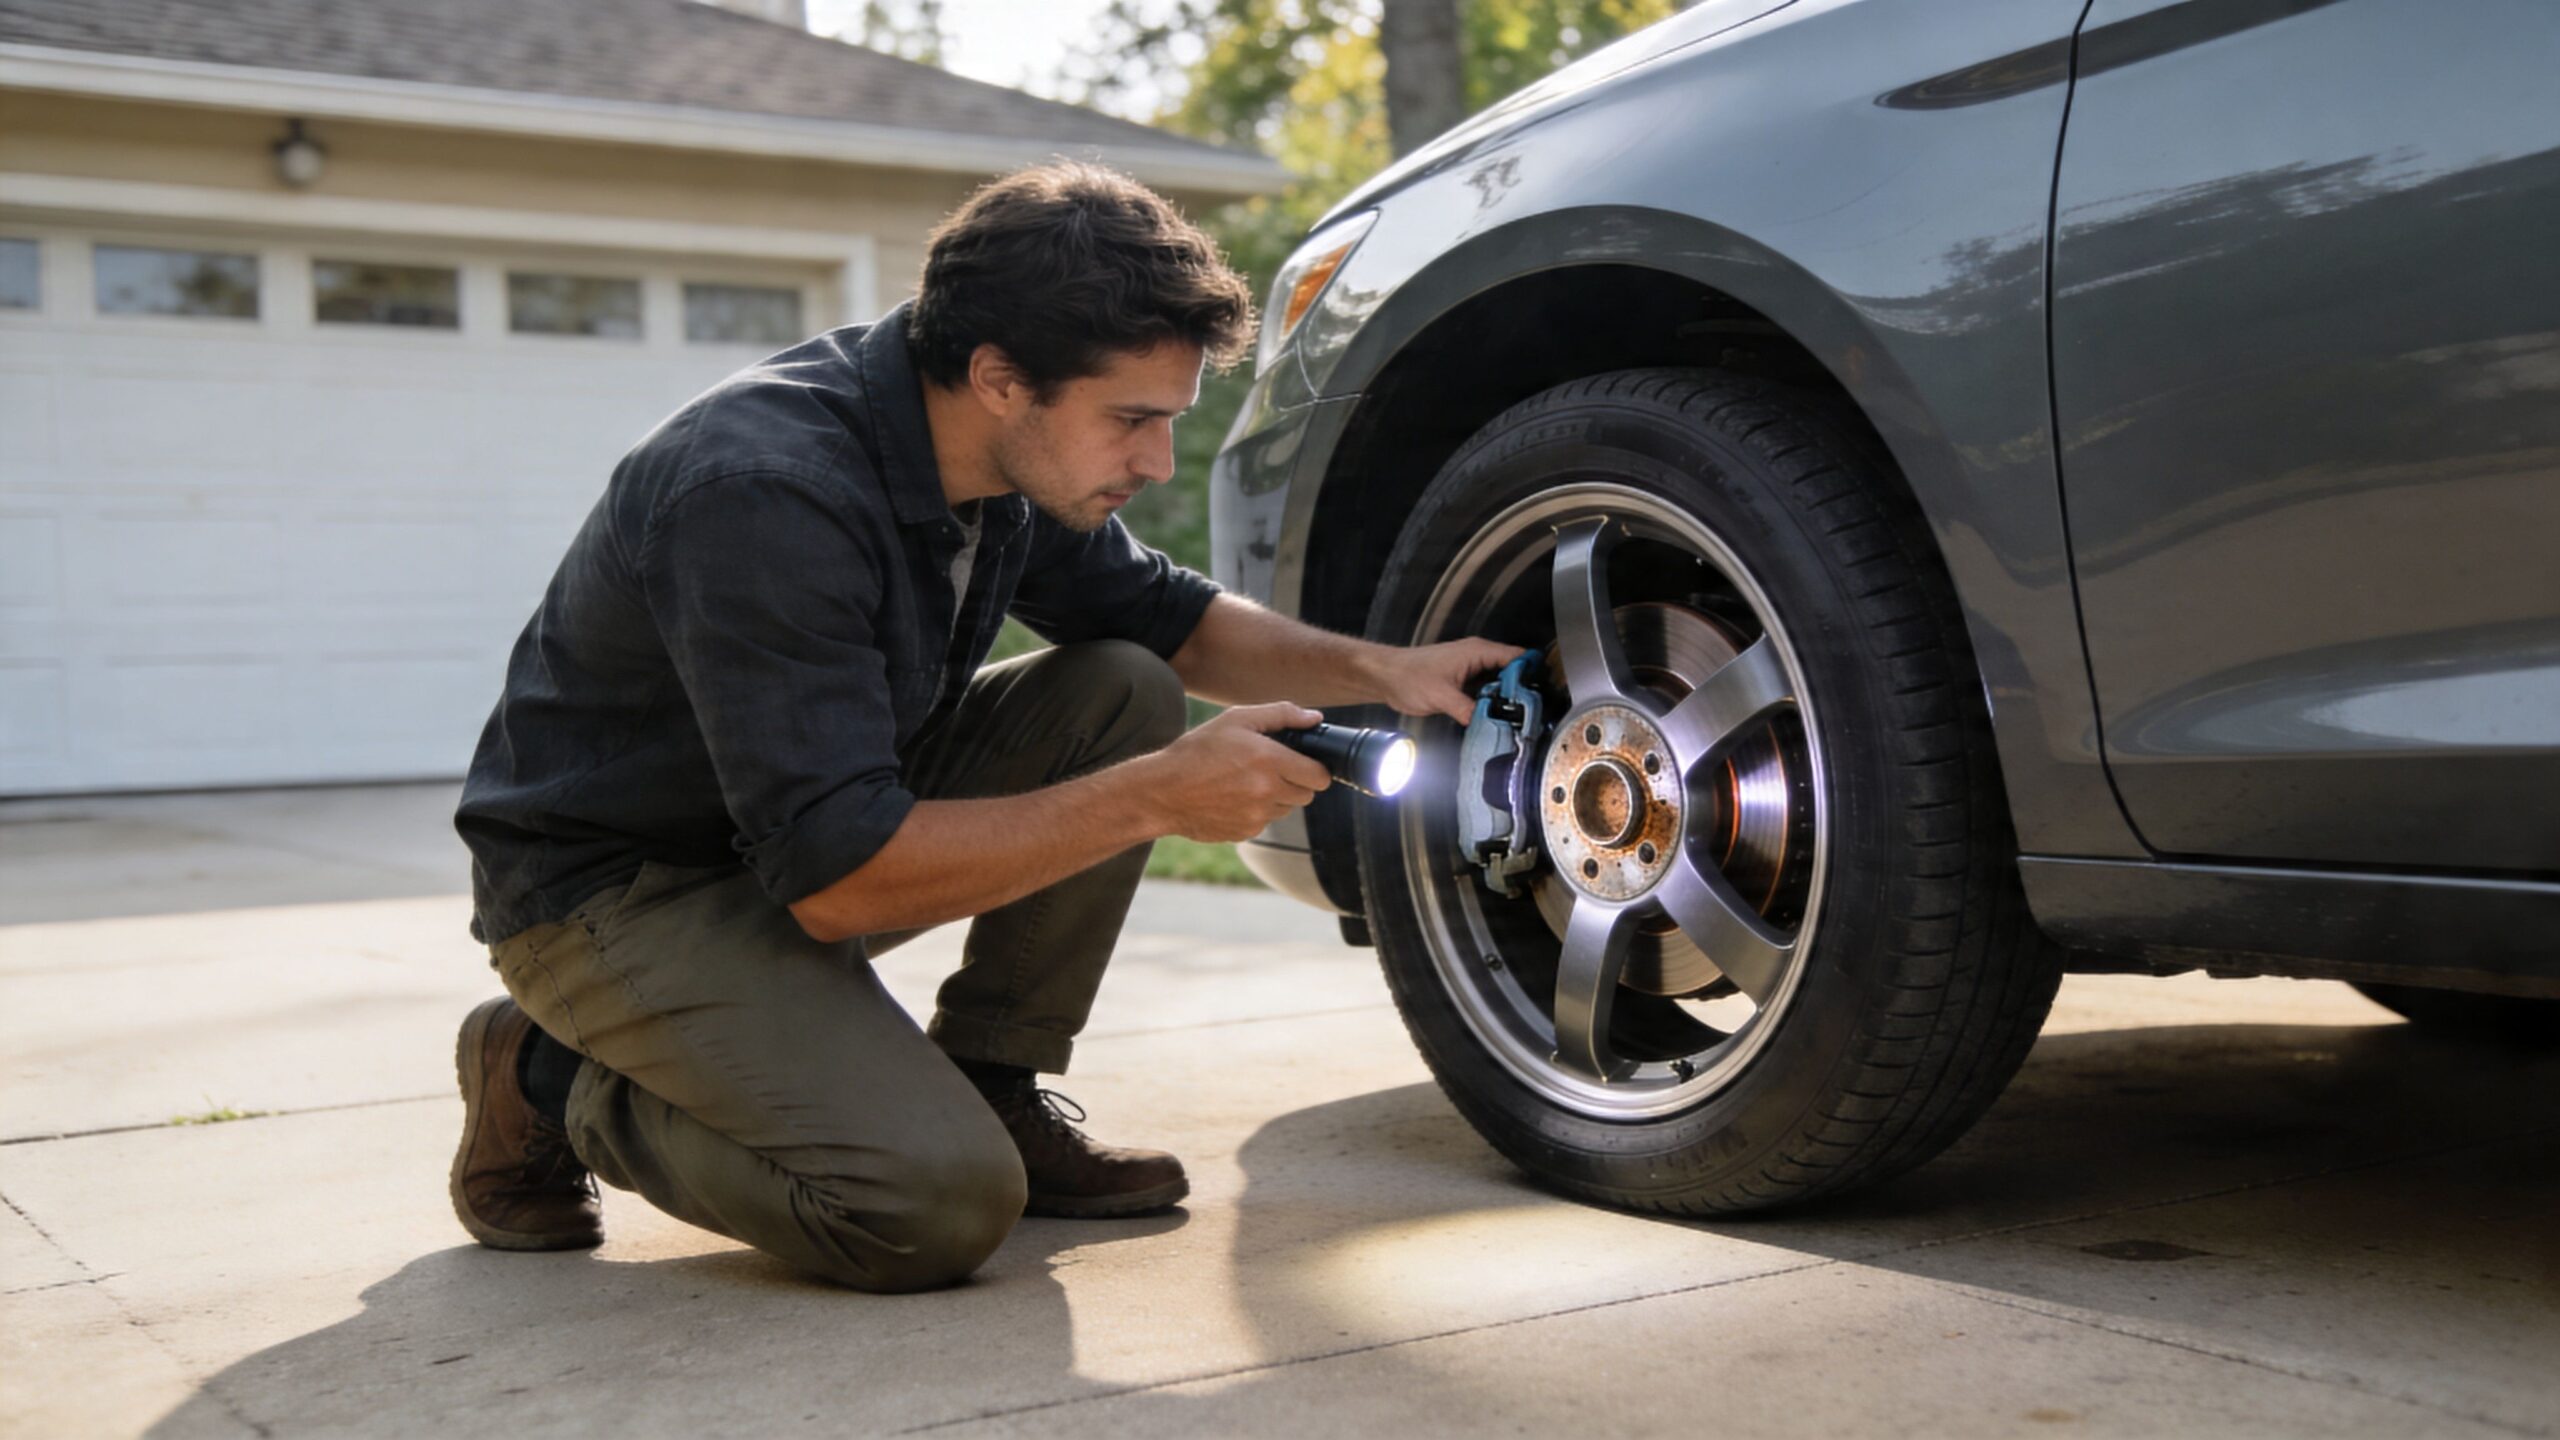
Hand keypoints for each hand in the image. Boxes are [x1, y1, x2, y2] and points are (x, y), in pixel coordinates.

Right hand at [1139, 703, 1335, 842]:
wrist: (1162, 792)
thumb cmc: (1197, 751)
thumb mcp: (1236, 719)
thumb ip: (1280, 714)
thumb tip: (1315, 718)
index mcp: (1270, 760)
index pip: (1320, 776)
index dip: (1316, 768)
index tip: (1304, 763)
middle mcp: (1267, 791)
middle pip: (1307, 795)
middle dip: (1296, 782)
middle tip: (1272, 769)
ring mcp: (1257, 816)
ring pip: (1287, 809)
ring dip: (1277, 797)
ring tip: (1247, 782)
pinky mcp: (1246, 832)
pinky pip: (1265, 821)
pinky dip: (1257, 811)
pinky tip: (1233, 798)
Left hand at [1367, 637, 1525, 725]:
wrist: (1386, 677)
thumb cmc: (1408, 677)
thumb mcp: (1441, 696)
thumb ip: (1468, 709)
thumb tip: (1489, 723)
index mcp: (1477, 652)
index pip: (1517, 658)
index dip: (1532, 673)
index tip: (1542, 693)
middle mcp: (1478, 657)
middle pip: (1512, 672)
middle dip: (1523, 690)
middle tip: (1533, 713)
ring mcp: (1471, 670)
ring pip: (1500, 683)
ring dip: (1507, 698)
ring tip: (1519, 718)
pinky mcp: (1464, 683)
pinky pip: (1486, 691)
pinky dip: (1493, 703)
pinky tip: (1497, 718)